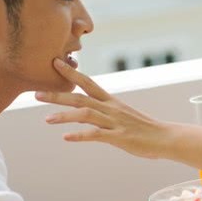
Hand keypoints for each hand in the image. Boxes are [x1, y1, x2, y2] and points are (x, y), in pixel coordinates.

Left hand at [35, 58, 167, 158]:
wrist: (165, 137)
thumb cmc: (144, 128)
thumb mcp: (122, 115)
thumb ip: (105, 112)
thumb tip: (89, 112)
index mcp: (111, 102)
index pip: (88, 82)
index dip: (71, 72)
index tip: (55, 62)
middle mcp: (111, 108)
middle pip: (80, 97)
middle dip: (57, 94)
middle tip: (36, 93)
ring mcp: (115, 122)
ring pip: (86, 114)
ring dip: (65, 116)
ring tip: (47, 119)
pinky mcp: (119, 137)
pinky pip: (97, 134)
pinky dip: (81, 135)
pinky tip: (66, 138)